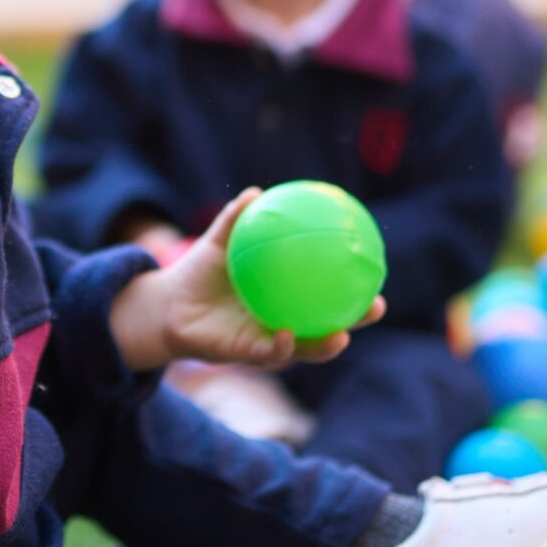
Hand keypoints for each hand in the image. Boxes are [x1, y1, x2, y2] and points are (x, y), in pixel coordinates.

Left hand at [110, 189, 384, 371]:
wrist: (167, 306)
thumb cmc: (198, 273)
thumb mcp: (218, 242)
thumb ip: (235, 219)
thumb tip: (256, 191)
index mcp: (285, 294)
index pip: (328, 290)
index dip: (355, 285)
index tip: (378, 271)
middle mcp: (286, 320)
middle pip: (331, 323)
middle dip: (357, 319)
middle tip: (378, 305)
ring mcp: (269, 340)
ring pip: (307, 348)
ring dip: (327, 345)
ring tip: (343, 335)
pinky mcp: (246, 355)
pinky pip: (269, 353)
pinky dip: (281, 345)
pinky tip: (288, 334)